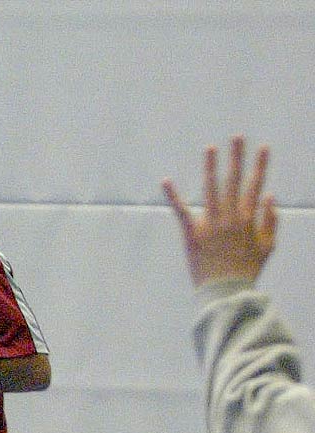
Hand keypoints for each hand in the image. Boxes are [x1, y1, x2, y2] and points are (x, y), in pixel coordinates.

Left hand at [163, 136, 276, 287]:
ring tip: (211, 148)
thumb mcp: (268, 246)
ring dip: (211, 167)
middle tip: (237, 137)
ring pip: (211, 189)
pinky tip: (166, 181)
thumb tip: (270, 196)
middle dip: (237, 157)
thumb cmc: (247, 270)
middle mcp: (230, 217)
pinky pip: (181, 211)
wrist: (225, 291)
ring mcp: (211, 224)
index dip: (259, 165)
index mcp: (249, 218)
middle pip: (234, 181)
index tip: (263, 148)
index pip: (255, 185)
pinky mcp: (192, 233)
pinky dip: (173, 196)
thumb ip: (271, 221)